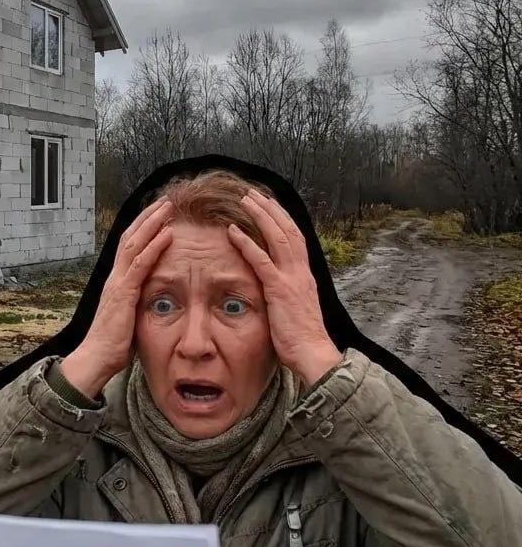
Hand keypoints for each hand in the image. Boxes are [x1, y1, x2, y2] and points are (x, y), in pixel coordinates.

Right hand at [62, 197, 174, 395]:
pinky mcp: (124, 293)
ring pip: (134, 244)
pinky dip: (154, 246)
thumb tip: (152, 298)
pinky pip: (140, 264)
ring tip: (167, 209)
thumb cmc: (113, 343)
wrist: (96, 357)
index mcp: (116, 281)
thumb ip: (137, 302)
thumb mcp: (128, 316)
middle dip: (148, 217)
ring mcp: (118, 282)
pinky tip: (167, 234)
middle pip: (130, 237)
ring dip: (152, 224)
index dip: (143, 228)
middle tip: (165, 202)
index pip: (128, 246)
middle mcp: (115, 276)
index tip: (158, 214)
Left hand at [227, 188, 342, 387]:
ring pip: (277, 237)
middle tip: (252, 193)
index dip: (280, 218)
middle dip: (270, 208)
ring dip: (259, 216)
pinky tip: (233, 231)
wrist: (313, 354)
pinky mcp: (279, 290)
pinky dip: (247, 244)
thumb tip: (274, 284)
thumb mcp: (294, 307)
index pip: (294, 237)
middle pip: (287, 229)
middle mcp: (301, 271)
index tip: (267, 204)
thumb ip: (286, 291)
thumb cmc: (300, 337)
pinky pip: (262, 261)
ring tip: (244, 200)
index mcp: (304, 274)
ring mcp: (291, 279)